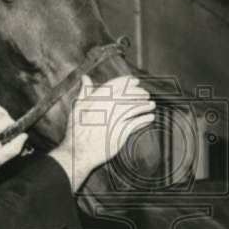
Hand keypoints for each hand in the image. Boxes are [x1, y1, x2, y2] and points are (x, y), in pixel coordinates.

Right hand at [48, 74, 155, 190]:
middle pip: (128, 95)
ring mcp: (115, 120)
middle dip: (139, 93)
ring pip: (134, 108)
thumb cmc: (76, 131)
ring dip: (145, 105)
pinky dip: (145, 120)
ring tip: (151, 105)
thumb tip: (85, 77)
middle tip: (145, 94)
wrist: (79, 152)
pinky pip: (136, 123)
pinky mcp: (121, 133)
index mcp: (96, 99)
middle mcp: (107, 108)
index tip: (135, 81)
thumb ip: (84, 91)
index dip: (127, 81)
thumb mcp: (77, 108)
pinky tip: (149, 118)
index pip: (116, 85)